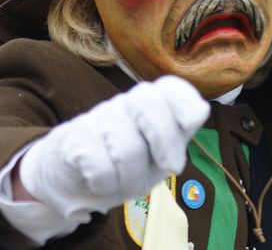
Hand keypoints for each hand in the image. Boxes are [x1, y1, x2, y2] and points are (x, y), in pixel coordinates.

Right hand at [15, 75, 208, 221]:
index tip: (190, 123)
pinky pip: (99, 165)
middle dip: (165, 139)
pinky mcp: (71, 138)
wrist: (70, 183)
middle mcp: (123, 105)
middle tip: (169, 167)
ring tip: (122, 182)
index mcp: (148, 106)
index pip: (168, 87)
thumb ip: (178, 134)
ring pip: (126, 146)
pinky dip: (105, 183)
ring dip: (130, 177)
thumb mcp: (157, 158)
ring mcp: (95, 118)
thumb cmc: (122, 169)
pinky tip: (99, 182)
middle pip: (147, 101)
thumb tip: (200, 110)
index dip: (182, 100)